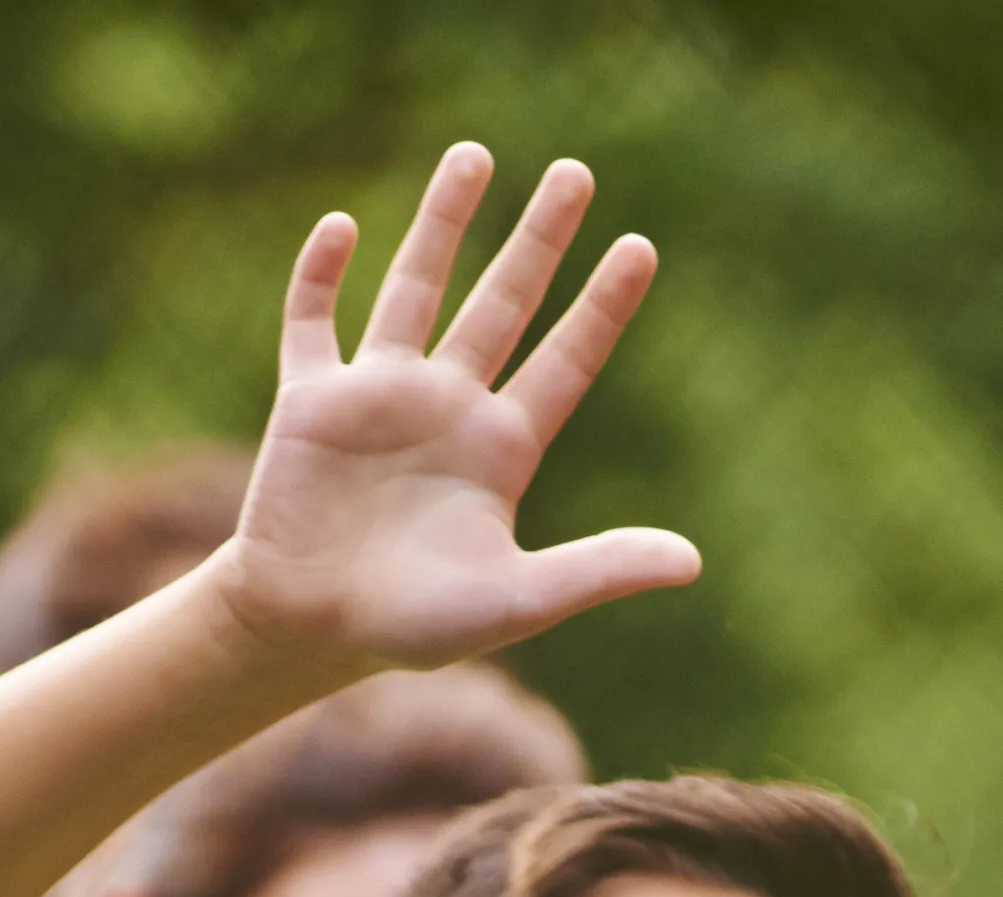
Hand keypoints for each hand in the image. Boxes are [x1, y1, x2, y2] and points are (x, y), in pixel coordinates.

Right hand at [214, 144, 700, 674]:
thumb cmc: (413, 627)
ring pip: (416, 290)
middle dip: (538, 239)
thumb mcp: (518, 601)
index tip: (640, 248)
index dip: (602, 308)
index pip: (565, 361)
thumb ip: (599, 570)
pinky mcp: (312, 401)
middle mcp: (448, 408)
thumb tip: (692, 563)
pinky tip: (343, 226)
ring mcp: (380, 397)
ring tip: (474, 155)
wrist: (309, 636)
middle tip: (577, 172)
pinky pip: (314, 323)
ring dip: (442, 224)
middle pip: (504, 304)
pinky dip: (322, 275)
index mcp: (502, 449)